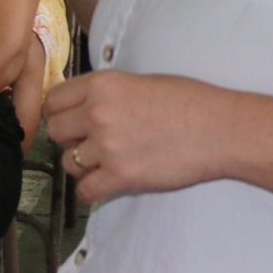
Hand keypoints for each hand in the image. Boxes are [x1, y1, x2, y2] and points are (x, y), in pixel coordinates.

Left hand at [46, 71, 230, 203]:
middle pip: (55, 130)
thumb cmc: (188, 101)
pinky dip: (92, 190)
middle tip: (86, 142)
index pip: (54, 99)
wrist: (219, 129)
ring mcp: (107, 146)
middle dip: (68, 138)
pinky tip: (106, 183)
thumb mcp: (139, 81)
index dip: (59, 111)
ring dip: (81, 165)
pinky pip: (85, 191)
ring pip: (67, 162)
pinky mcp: (121, 176)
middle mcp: (98, 112)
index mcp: (102, 84)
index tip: (67, 120)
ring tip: (102, 163)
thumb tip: (82, 105)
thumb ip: (105, 92)